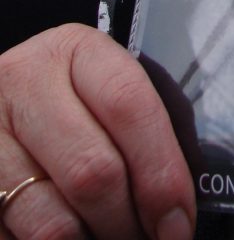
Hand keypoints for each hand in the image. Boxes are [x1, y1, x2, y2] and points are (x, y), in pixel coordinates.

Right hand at [0, 24, 194, 239]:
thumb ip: (140, 129)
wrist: (7, 102)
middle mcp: (25, 84)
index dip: (161, 173)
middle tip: (147, 238)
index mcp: (75, 50)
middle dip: (129, 222)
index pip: (129, 105)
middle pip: (93, 171)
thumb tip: (178, 206)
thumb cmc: (73, 100)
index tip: (178, 220)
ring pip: (53, 222)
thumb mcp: (103, 89)